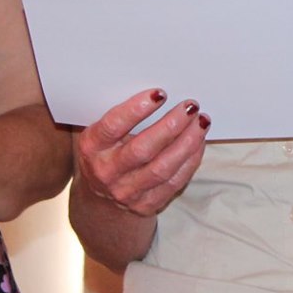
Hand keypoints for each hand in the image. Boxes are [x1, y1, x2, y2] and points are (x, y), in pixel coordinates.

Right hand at [76, 90, 209, 217]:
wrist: (101, 199)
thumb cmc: (106, 152)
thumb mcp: (100, 133)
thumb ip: (119, 114)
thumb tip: (155, 88)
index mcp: (91, 147)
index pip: (114, 126)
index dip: (137, 109)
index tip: (160, 93)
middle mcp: (107, 171)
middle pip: (143, 149)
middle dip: (171, 125)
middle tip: (190, 106)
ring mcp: (127, 192)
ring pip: (163, 168)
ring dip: (187, 142)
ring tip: (201, 121)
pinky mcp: (148, 204)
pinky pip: (175, 181)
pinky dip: (191, 159)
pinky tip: (198, 141)